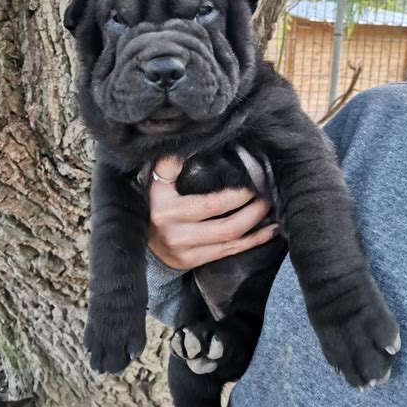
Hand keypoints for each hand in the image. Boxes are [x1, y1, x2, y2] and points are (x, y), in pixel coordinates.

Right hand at [149, 157, 278, 269]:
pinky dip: (253, 241)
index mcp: (167, 210)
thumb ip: (170, 164)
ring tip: (270, 207)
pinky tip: (270, 231)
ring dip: (256, 223)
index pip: (211, 203)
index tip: (252, 180)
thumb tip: (193, 144)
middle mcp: (175, 233)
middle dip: (253, 208)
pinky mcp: (192, 262)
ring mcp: (184, 251)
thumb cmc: (153, 203)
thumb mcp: (156, 183)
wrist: (137, 240)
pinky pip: (229, 252)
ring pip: (230, 238)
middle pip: (226, 223)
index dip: (237, 194)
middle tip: (267, 192)